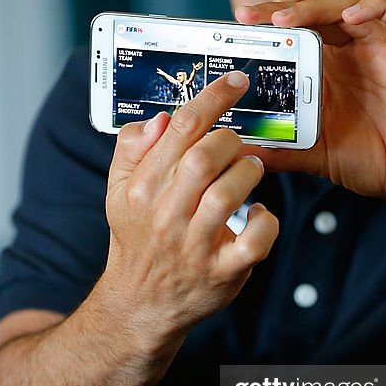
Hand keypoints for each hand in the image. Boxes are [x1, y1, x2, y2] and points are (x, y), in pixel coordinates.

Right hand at [103, 72, 278, 354]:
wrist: (140, 305)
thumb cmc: (139, 237)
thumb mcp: (118, 191)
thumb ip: (132, 150)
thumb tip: (161, 119)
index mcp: (141, 188)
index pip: (180, 128)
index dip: (213, 98)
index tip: (236, 80)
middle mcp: (165, 216)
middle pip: (204, 159)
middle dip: (231, 140)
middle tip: (238, 143)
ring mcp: (194, 247)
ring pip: (229, 195)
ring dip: (248, 174)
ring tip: (250, 170)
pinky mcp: (222, 273)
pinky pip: (255, 241)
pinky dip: (266, 221)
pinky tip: (260, 213)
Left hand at [236, 0, 385, 211]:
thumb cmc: (371, 162)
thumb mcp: (311, 152)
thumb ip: (276, 147)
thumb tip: (234, 152)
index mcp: (327, 64)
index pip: (294, 22)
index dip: (267, 16)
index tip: (238, 24)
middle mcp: (352, 48)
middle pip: (316, 1)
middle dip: (282, 2)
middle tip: (252, 15)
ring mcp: (380, 45)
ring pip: (347, 0)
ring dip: (314, 3)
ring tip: (285, 19)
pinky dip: (372, 7)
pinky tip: (348, 18)